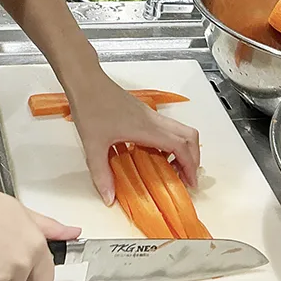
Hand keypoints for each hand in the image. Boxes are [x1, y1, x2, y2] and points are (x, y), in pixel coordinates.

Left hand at [69, 74, 200, 204]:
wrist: (86, 81)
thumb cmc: (90, 108)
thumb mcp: (93, 146)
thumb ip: (101, 175)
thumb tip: (109, 198)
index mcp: (146, 129)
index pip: (180, 146)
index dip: (190, 166)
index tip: (190, 183)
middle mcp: (153, 121)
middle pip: (189, 136)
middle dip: (194, 158)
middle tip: (186, 177)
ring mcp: (150, 115)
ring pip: (180, 130)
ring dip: (184, 149)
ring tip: (172, 169)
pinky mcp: (143, 112)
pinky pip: (167, 128)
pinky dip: (171, 142)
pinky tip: (154, 154)